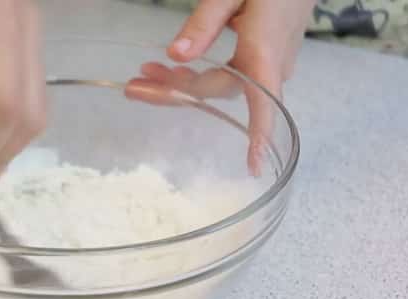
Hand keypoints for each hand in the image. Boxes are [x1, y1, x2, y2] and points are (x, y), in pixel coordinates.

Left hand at [130, 0, 314, 174]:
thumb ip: (205, 22)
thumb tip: (175, 55)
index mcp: (266, 51)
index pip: (262, 102)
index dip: (258, 136)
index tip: (252, 166)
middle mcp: (273, 65)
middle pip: (219, 90)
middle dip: (176, 91)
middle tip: (134, 85)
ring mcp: (273, 64)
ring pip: (222, 85)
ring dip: (184, 83)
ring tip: (147, 72)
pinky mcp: (268, 58)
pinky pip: (231, 76)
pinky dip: (201, 75)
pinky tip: (177, 68)